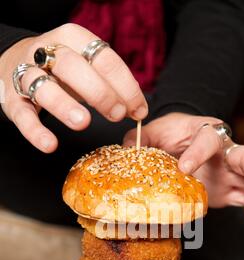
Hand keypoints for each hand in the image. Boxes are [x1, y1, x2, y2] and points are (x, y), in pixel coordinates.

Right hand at [0, 23, 147, 152]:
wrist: (12, 64)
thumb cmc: (60, 71)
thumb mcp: (86, 68)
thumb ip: (111, 84)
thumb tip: (138, 109)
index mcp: (72, 39)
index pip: (103, 57)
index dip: (125, 85)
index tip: (138, 109)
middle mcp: (46, 52)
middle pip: (73, 67)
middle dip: (100, 92)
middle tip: (117, 115)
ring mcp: (26, 75)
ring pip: (43, 86)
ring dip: (64, 105)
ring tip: (83, 123)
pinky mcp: (12, 99)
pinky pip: (22, 114)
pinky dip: (35, 130)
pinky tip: (50, 144)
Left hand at [124, 113, 243, 219]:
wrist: (180, 143)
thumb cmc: (169, 135)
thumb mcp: (153, 133)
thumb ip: (140, 140)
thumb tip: (126, 150)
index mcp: (204, 133)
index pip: (207, 138)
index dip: (198, 152)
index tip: (184, 168)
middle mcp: (222, 152)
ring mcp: (229, 172)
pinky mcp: (230, 190)